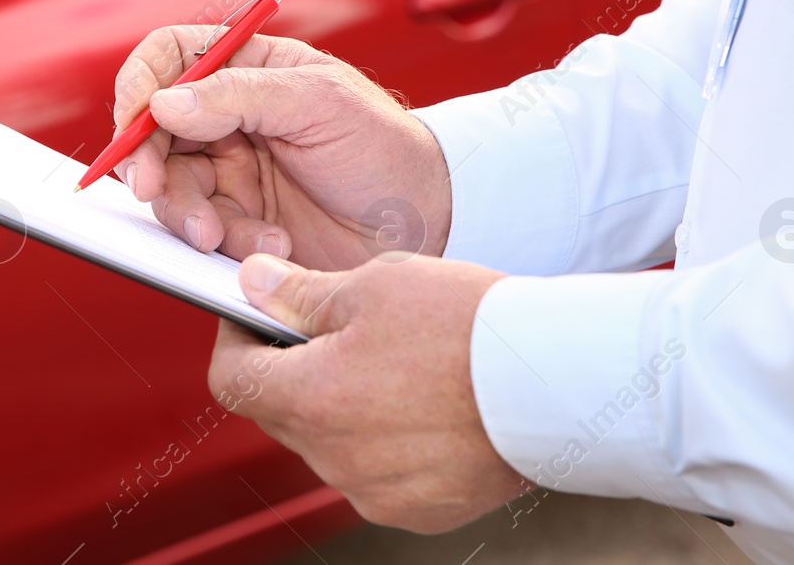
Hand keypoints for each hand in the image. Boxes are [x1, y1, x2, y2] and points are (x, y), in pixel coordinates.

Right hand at [110, 27, 450, 268]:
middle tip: (153, 192)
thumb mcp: (321, 104)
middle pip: (152, 130)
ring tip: (226, 236)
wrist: (427, 221)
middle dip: (146, 163)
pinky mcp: (238, 223)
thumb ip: (241, 95)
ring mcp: (230, 171)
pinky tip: (272, 248)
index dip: (140, 83)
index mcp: (248, 67)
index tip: (134, 119)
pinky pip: (201, 232)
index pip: (169, 57)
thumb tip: (164, 103)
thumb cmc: (385, 146)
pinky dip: (225, 244)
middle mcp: (228, 116)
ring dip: (187, 214)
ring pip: (170, 188)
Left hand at [210, 253, 528, 532]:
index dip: (236, 341)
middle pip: (281, 412)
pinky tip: (425, 402)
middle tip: (335, 325)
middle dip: (293, 368)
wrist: (560, 383)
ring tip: (395, 361)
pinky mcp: (420, 511)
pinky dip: (385, 440)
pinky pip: (376, 473)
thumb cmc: (470, 327)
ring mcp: (376, 492)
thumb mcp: (374, 286)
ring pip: (330, 443)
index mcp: (312, 400)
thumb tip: (251, 283)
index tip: (254, 315)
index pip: (233, 381)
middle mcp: (335, 460)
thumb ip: (299, 293)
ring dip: (341, 405)